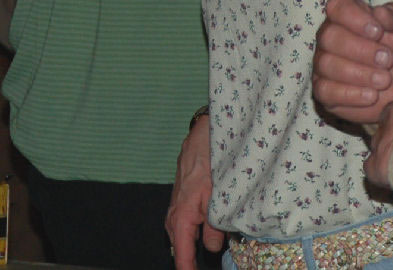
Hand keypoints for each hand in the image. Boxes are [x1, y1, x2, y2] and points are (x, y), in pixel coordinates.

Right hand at [165, 116, 223, 269]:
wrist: (203, 135)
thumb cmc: (211, 162)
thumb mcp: (218, 197)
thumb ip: (215, 227)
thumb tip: (213, 248)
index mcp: (181, 217)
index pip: (182, 255)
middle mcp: (174, 213)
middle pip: (180, 247)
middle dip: (190, 259)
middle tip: (202, 266)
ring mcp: (176, 205)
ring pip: (183, 233)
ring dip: (192, 244)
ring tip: (204, 253)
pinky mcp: (182, 197)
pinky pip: (185, 221)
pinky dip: (193, 229)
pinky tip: (205, 230)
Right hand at [313, 0, 392, 123]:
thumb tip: (381, 13)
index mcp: (349, 14)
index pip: (337, 6)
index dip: (354, 17)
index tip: (378, 31)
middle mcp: (331, 36)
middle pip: (329, 36)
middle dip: (360, 50)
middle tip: (387, 60)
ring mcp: (324, 63)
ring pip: (326, 64)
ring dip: (358, 73)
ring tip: (384, 80)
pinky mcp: (325, 91)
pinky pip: (325, 91)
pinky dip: (350, 95)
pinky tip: (372, 95)